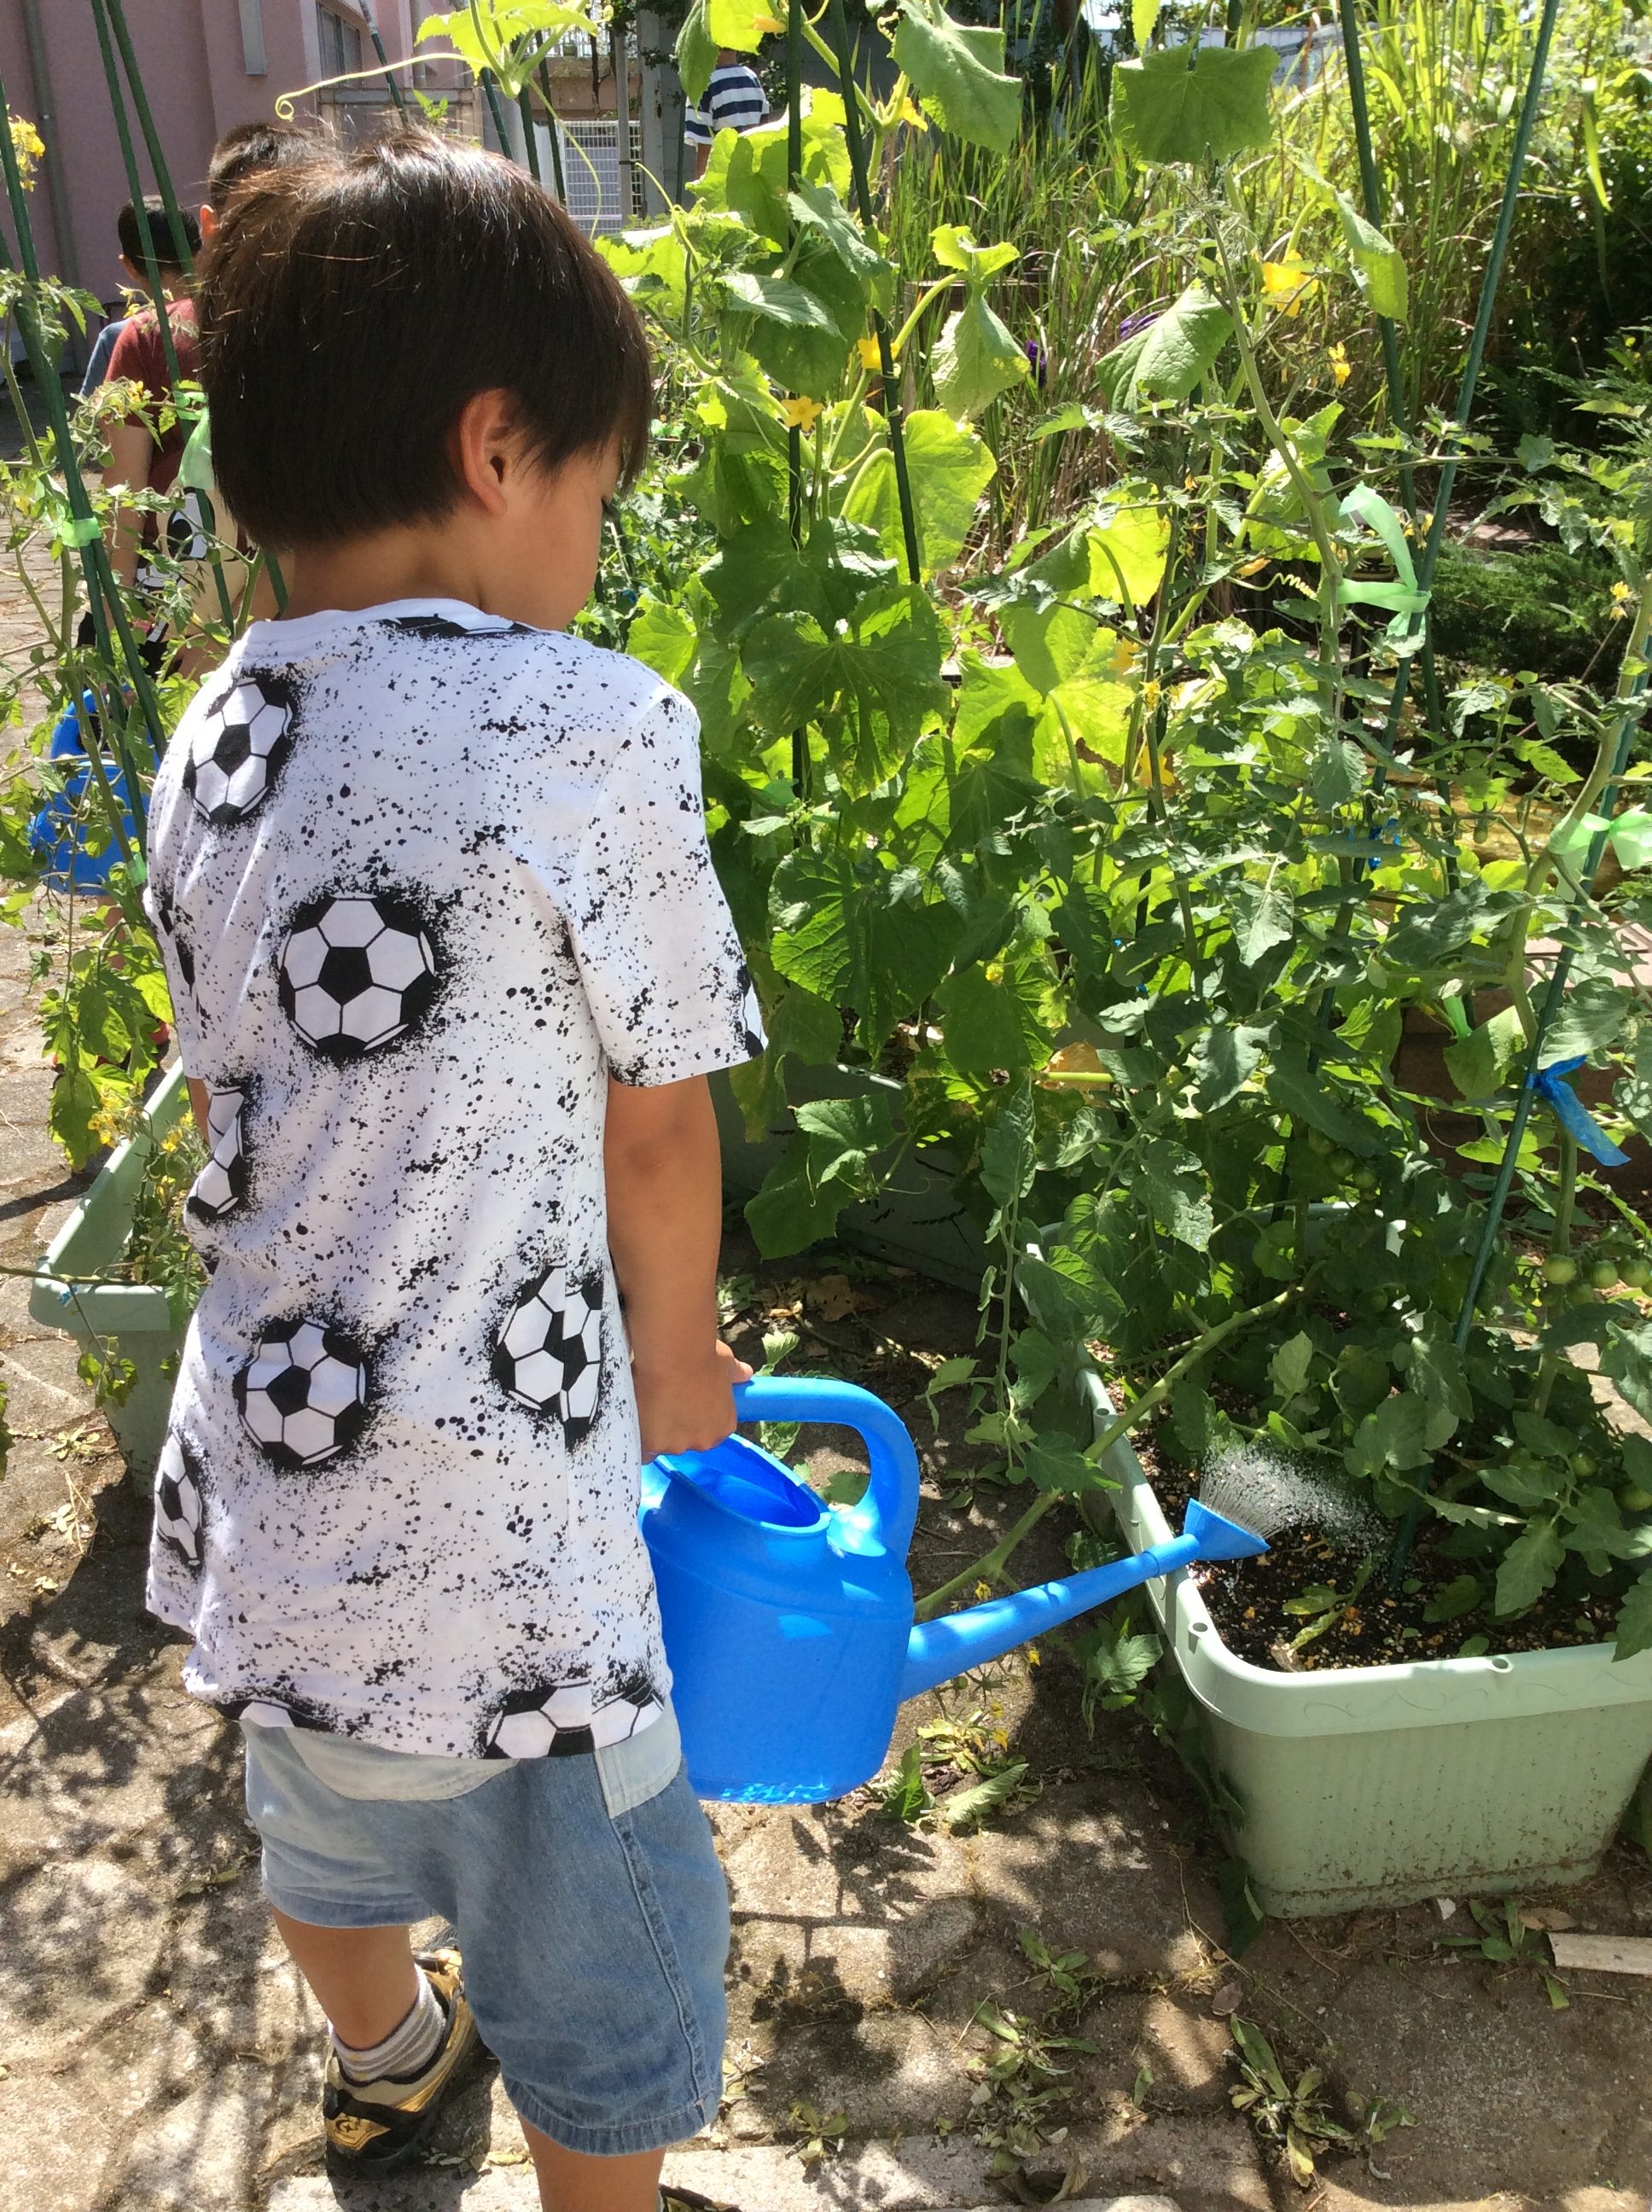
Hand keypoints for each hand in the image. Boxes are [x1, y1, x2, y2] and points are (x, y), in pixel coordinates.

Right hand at [633, 1339, 752, 1460]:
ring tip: (646, 1403)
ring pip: (663, 1444)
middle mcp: (703, 1441)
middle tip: (663, 1401)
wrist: (675, 1354)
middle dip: (675, 1426)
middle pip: (686, 1441)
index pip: (710, 1432)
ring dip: (655, 1430)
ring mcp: (677, 1445)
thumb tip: (746, 1373)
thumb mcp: (726, 1364)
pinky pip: (644, 1449)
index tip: (685, 1404)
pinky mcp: (653, 1444)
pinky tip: (634, 1419)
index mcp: (724, 1426)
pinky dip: (639, 1437)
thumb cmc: (703, 1356)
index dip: (696, 1418)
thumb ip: (735, 1373)